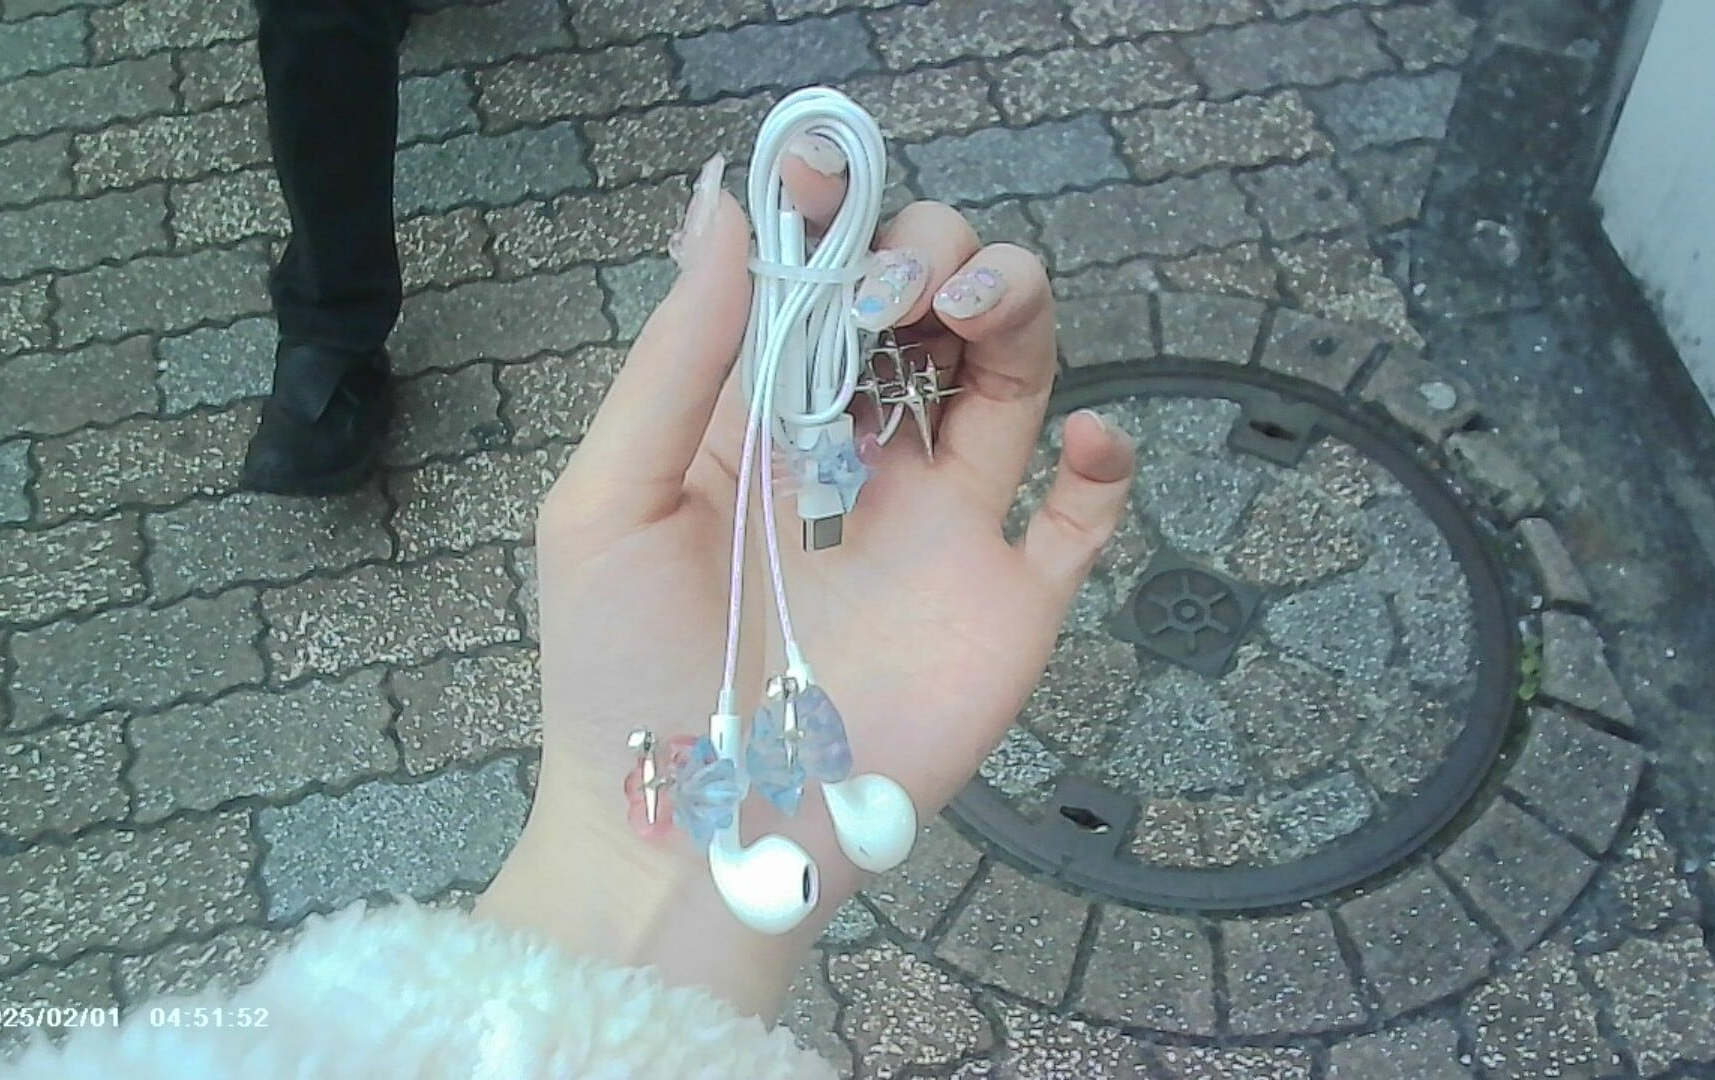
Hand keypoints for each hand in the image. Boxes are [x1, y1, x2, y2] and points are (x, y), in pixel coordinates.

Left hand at [475, 148, 1135, 1016]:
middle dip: (925, 260)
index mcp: (762, 429)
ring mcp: (940, 533)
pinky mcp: (1003, 607)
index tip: (830, 174)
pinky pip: (1078, 521)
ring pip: (1010, 381)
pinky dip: (1103, 464)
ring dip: (1015, 310)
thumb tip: (723, 204)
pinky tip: (1081, 436)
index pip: (819, 293)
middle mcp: (860, 464)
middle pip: (928, 317)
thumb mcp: (611, 502)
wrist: (685, 838)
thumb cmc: (619, 676)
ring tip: (980, 302)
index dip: (834, 223)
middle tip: (896, 290)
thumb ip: (674, 361)